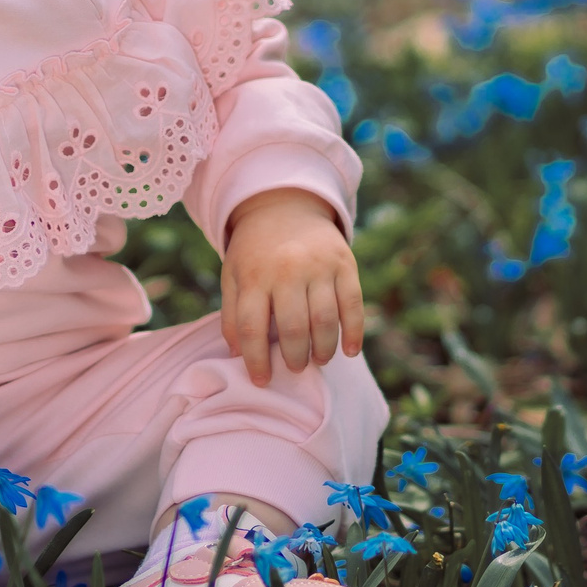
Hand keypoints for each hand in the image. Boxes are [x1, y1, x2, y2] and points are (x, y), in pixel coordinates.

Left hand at [219, 189, 364, 386]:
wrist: (283, 205)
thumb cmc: (255, 252)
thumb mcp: (233, 275)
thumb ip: (231, 314)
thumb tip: (237, 355)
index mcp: (254, 276)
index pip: (252, 328)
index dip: (256, 361)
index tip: (261, 381)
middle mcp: (286, 270)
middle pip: (293, 329)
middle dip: (295, 358)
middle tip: (295, 367)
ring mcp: (318, 266)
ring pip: (325, 321)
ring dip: (323, 350)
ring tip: (318, 359)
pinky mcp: (345, 263)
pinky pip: (353, 305)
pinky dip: (354, 333)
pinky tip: (349, 352)